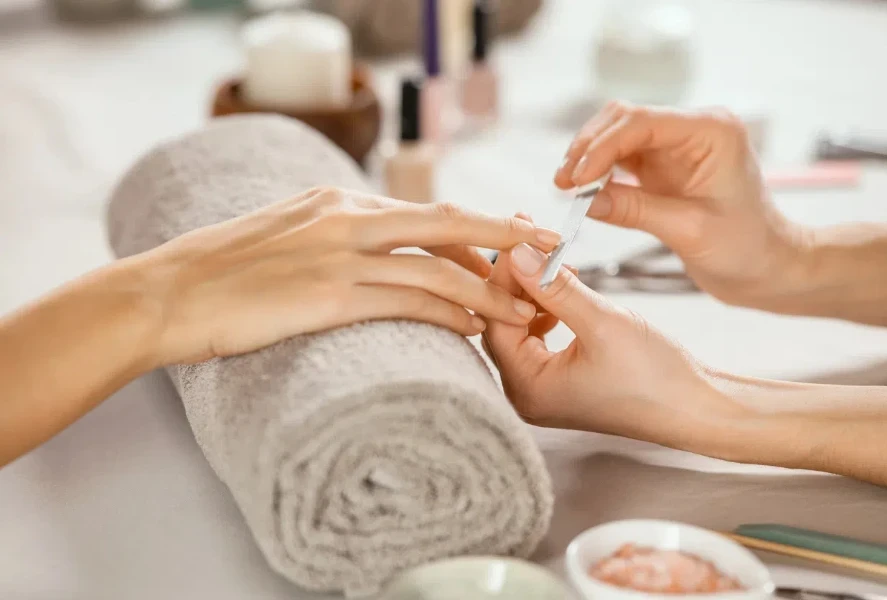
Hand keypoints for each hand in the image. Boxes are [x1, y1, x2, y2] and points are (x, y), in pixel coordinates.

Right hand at [139, 186, 560, 364]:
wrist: (167, 293)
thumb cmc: (219, 272)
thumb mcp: (282, 234)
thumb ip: (330, 236)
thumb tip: (371, 256)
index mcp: (336, 199)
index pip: (423, 212)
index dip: (474, 229)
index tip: (508, 242)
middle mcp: (346, 217)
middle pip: (448, 224)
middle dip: (506, 237)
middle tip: (552, 251)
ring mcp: (339, 254)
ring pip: (437, 269)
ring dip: (489, 290)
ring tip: (527, 311)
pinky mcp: (329, 295)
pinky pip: (407, 302)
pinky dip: (449, 314)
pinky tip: (476, 328)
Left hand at [483, 243, 745, 449]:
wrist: (698, 409)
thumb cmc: (655, 377)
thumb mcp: (602, 322)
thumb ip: (555, 287)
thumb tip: (518, 253)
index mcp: (528, 389)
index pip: (496, 322)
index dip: (504, 278)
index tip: (517, 238)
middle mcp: (527, 393)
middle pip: (503, 324)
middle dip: (517, 282)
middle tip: (530, 240)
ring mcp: (544, 388)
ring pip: (521, 327)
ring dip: (533, 292)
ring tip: (551, 260)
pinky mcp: (563, 378)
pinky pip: (539, 335)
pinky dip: (548, 307)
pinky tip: (564, 287)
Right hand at [554, 101, 808, 308]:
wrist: (768, 267)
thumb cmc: (746, 248)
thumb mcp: (689, 230)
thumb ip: (635, 210)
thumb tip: (584, 200)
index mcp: (711, 131)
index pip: (642, 123)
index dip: (601, 148)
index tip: (575, 180)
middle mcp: (693, 129)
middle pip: (624, 119)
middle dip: (589, 148)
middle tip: (563, 184)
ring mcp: (676, 146)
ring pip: (617, 135)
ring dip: (588, 157)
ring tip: (566, 188)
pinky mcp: (663, 166)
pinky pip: (621, 159)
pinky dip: (599, 172)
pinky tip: (582, 191)